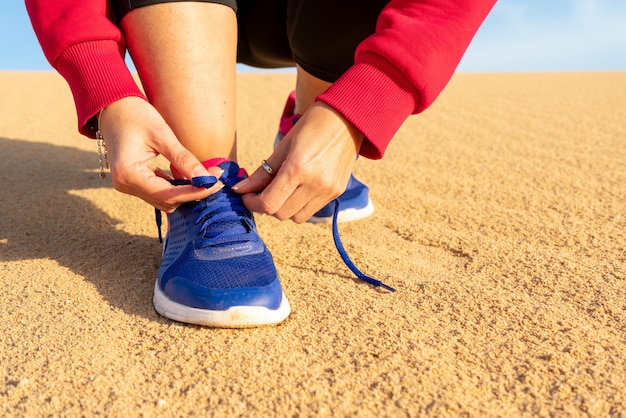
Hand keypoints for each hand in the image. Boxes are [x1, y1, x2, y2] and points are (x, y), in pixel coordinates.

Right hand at [99, 97, 222, 211]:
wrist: (111, 107)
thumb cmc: (135, 114)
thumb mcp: (162, 135)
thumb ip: (183, 159)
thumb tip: (207, 178)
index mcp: (129, 174)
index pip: (168, 194)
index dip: (195, 192)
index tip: (216, 183)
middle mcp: (125, 185)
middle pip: (167, 201)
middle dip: (193, 193)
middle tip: (216, 179)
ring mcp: (127, 186)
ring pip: (163, 200)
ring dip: (185, 192)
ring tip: (206, 178)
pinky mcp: (132, 182)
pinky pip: (157, 192)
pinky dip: (175, 188)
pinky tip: (189, 177)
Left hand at [233, 101, 362, 222]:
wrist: (348, 119)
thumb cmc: (312, 126)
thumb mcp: (283, 146)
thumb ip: (263, 172)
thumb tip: (241, 189)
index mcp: (298, 168)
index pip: (269, 203)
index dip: (252, 203)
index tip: (246, 195)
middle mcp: (315, 184)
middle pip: (281, 214)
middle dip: (266, 207)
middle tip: (261, 192)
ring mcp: (328, 190)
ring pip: (296, 218)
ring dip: (284, 209)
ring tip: (281, 191)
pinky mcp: (336, 192)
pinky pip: (311, 210)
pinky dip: (299, 205)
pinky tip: (297, 189)